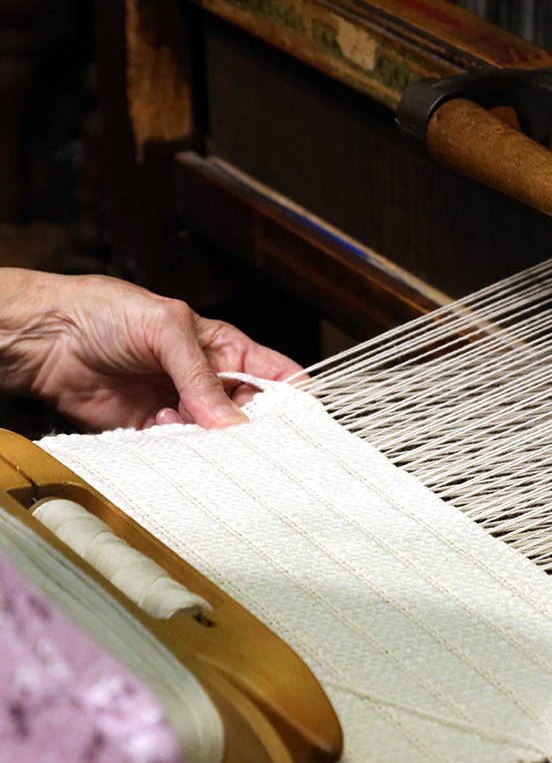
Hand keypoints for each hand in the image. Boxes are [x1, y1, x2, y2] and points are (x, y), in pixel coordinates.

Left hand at [0, 270, 302, 430]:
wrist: (46, 337)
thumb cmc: (107, 312)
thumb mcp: (167, 329)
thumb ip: (201, 377)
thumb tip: (232, 423)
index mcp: (226, 348)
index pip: (277, 376)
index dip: (293, 400)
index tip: (295, 423)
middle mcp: (210, 380)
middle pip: (251, 414)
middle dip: (250, 427)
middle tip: (239, 434)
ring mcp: (183, 406)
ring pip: (216, 437)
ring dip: (207, 437)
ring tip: (179, 417)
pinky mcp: (154, 430)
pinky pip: (180, 449)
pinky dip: (178, 447)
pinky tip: (157, 424)